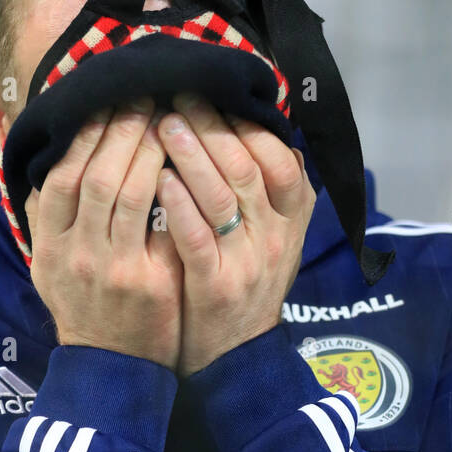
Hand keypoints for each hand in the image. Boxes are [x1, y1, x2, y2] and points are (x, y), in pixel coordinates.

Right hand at [25, 98, 183, 370]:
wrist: (111, 368)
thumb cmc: (83, 304)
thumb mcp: (47, 261)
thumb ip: (42, 209)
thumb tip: (28, 149)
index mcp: (49, 245)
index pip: (61, 174)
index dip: (85, 134)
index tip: (107, 103)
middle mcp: (76, 255)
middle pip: (95, 176)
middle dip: (122, 130)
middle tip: (146, 99)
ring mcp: (114, 271)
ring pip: (129, 194)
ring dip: (151, 149)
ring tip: (169, 122)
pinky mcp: (151, 285)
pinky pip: (164, 224)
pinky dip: (175, 188)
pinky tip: (188, 165)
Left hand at [155, 94, 315, 376]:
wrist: (236, 358)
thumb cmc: (246, 284)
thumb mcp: (274, 236)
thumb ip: (272, 189)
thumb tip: (265, 124)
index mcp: (293, 217)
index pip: (278, 155)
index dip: (244, 122)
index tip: (211, 93)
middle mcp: (277, 236)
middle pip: (246, 166)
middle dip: (210, 126)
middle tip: (177, 97)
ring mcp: (247, 262)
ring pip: (222, 195)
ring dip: (191, 154)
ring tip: (163, 123)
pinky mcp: (216, 286)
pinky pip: (197, 237)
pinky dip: (178, 204)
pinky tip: (158, 179)